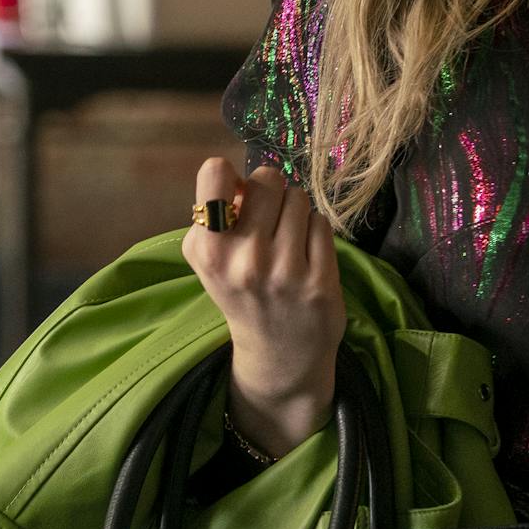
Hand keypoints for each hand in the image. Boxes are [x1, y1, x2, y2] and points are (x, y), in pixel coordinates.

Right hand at [181, 158, 342, 457]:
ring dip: (296, 213)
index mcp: (207, 250)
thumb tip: (245, 179)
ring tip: (288, 242)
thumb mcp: (211, 260)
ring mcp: (284, 270)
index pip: (214, 173)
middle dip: (271, 192)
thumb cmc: (241, 294)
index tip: (237, 197)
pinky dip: (315, 233)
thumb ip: (217, 216)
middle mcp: (243, 258)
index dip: (230, 177)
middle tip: (270, 219)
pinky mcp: (319, 280)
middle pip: (268, 180)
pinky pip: (321, 223)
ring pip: (299, 199)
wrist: (278, 355)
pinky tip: (306, 257)